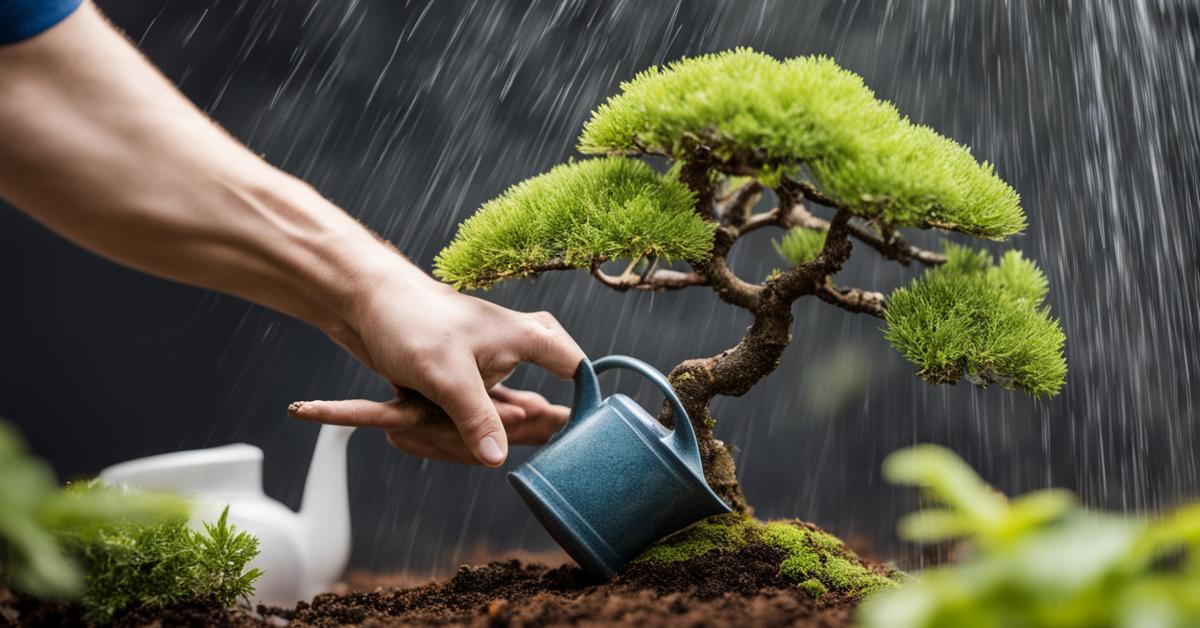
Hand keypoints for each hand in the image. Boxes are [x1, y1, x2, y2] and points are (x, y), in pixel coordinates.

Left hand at [289, 265, 584, 465]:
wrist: (362, 298)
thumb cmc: (409, 321)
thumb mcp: (447, 377)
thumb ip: (477, 420)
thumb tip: (497, 460)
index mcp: (523, 338)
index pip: (574, 366)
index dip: (583, 398)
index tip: (579, 432)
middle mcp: (510, 348)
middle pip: (540, 395)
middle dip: (536, 424)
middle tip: (544, 440)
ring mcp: (484, 363)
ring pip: (505, 408)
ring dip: (505, 426)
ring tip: (513, 443)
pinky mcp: (458, 375)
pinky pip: (476, 408)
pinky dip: (480, 424)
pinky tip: (485, 439)